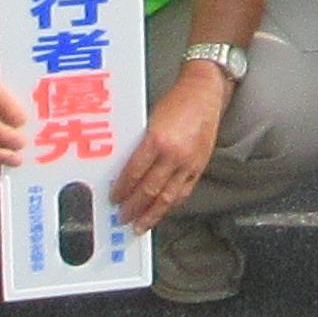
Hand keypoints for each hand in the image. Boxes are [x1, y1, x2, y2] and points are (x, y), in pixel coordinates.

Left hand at [110, 59, 228, 226]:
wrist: (204, 92)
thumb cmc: (177, 101)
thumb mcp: (150, 120)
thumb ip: (140, 146)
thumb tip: (126, 170)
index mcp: (156, 139)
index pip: (133, 173)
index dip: (121, 189)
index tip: (114, 198)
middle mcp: (173, 153)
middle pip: (149, 190)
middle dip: (134, 207)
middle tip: (123, 217)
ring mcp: (188, 162)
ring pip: (167, 197)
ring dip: (152, 214)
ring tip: (141, 224)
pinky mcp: (199, 165)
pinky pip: (183, 191)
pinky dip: (172, 204)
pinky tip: (163, 210)